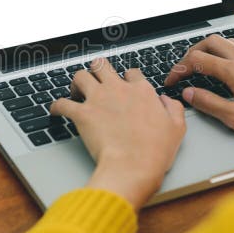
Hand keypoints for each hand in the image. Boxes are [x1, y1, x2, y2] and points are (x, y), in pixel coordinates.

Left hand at [50, 57, 185, 209]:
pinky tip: (56, 110)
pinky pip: (62, 103)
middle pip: (102, 65)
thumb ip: (173, 108)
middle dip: (97, 70)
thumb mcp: (177, 128)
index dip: (126, 78)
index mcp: (142, 91)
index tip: (123, 86)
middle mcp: (118, 89)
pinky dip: (56, 106)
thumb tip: (165, 100)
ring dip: (76, 82)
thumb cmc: (155, 152)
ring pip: (80, 76)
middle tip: (95, 81)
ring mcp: (98, 100)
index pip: (131, 72)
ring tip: (75, 92)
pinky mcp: (82, 114)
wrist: (133, 167)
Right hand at [165, 35, 233, 149]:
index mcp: (233, 70)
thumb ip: (209, 104)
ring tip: (200, 67)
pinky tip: (226, 69)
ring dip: (207, 50)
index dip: (178, 70)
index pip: (196, 60)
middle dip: (190, 53)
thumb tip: (189, 95)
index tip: (171, 82)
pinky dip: (224, 53)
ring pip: (225, 41)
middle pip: (208, 41)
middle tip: (182, 69)